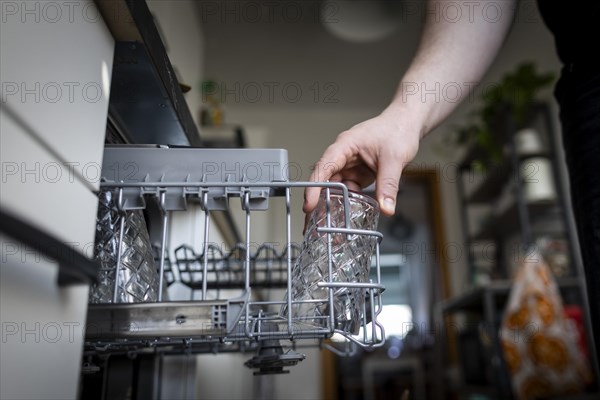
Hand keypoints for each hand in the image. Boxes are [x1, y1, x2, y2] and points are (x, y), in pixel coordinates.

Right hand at [303, 108, 420, 215]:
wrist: (407, 123)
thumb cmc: (397, 130)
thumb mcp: (394, 159)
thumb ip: (388, 185)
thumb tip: (386, 207)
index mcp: (344, 146)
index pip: (323, 167)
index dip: (314, 187)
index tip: (309, 205)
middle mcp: (343, 156)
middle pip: (324, 180)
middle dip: (318, 201)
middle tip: (313, 222)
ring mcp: (349, 164)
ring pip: (335, 187)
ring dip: (332, 203)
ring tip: (328, 223)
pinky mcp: (357, 172)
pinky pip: (348, 189)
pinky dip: (346, 201)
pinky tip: (345, 214)